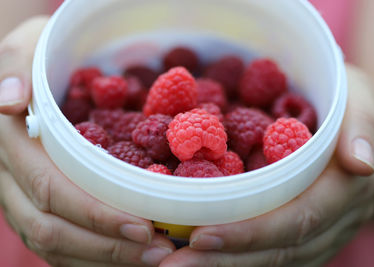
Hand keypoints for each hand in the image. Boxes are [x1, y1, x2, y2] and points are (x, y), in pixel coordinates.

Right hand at [0, 17, 174, 266]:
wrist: (34, 78)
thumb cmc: (42, 61)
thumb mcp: (30, 48)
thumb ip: (17, 65)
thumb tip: (11, 98)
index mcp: (13, 144)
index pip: (52, 190)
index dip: (95, 214)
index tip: (143, 226)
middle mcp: (12, 179)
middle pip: (53, 229)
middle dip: (108, 246)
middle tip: (160, 251)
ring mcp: (20, 197)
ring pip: (54, 245)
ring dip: (105, 258)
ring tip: (154, 257)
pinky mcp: (36, 206)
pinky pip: (59, 244)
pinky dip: (93, 255)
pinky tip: (127, 256)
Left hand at [159, 65, 373, 266]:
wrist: (354, 132)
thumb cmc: (346, 108)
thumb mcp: (358, 102)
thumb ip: (361, 127)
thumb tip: (362, 163)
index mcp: (345, 187)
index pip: (297, 219)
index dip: (250, 232)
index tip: (200, 237)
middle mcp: (334, 219)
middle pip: (280, 249)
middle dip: (226, 259)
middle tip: (172, 263)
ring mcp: (322, 232)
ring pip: (275, 260)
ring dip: (224, 264)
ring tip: (176, 264)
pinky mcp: (306, 233)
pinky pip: (273, 254)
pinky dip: (237, 257)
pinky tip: (203, 256)